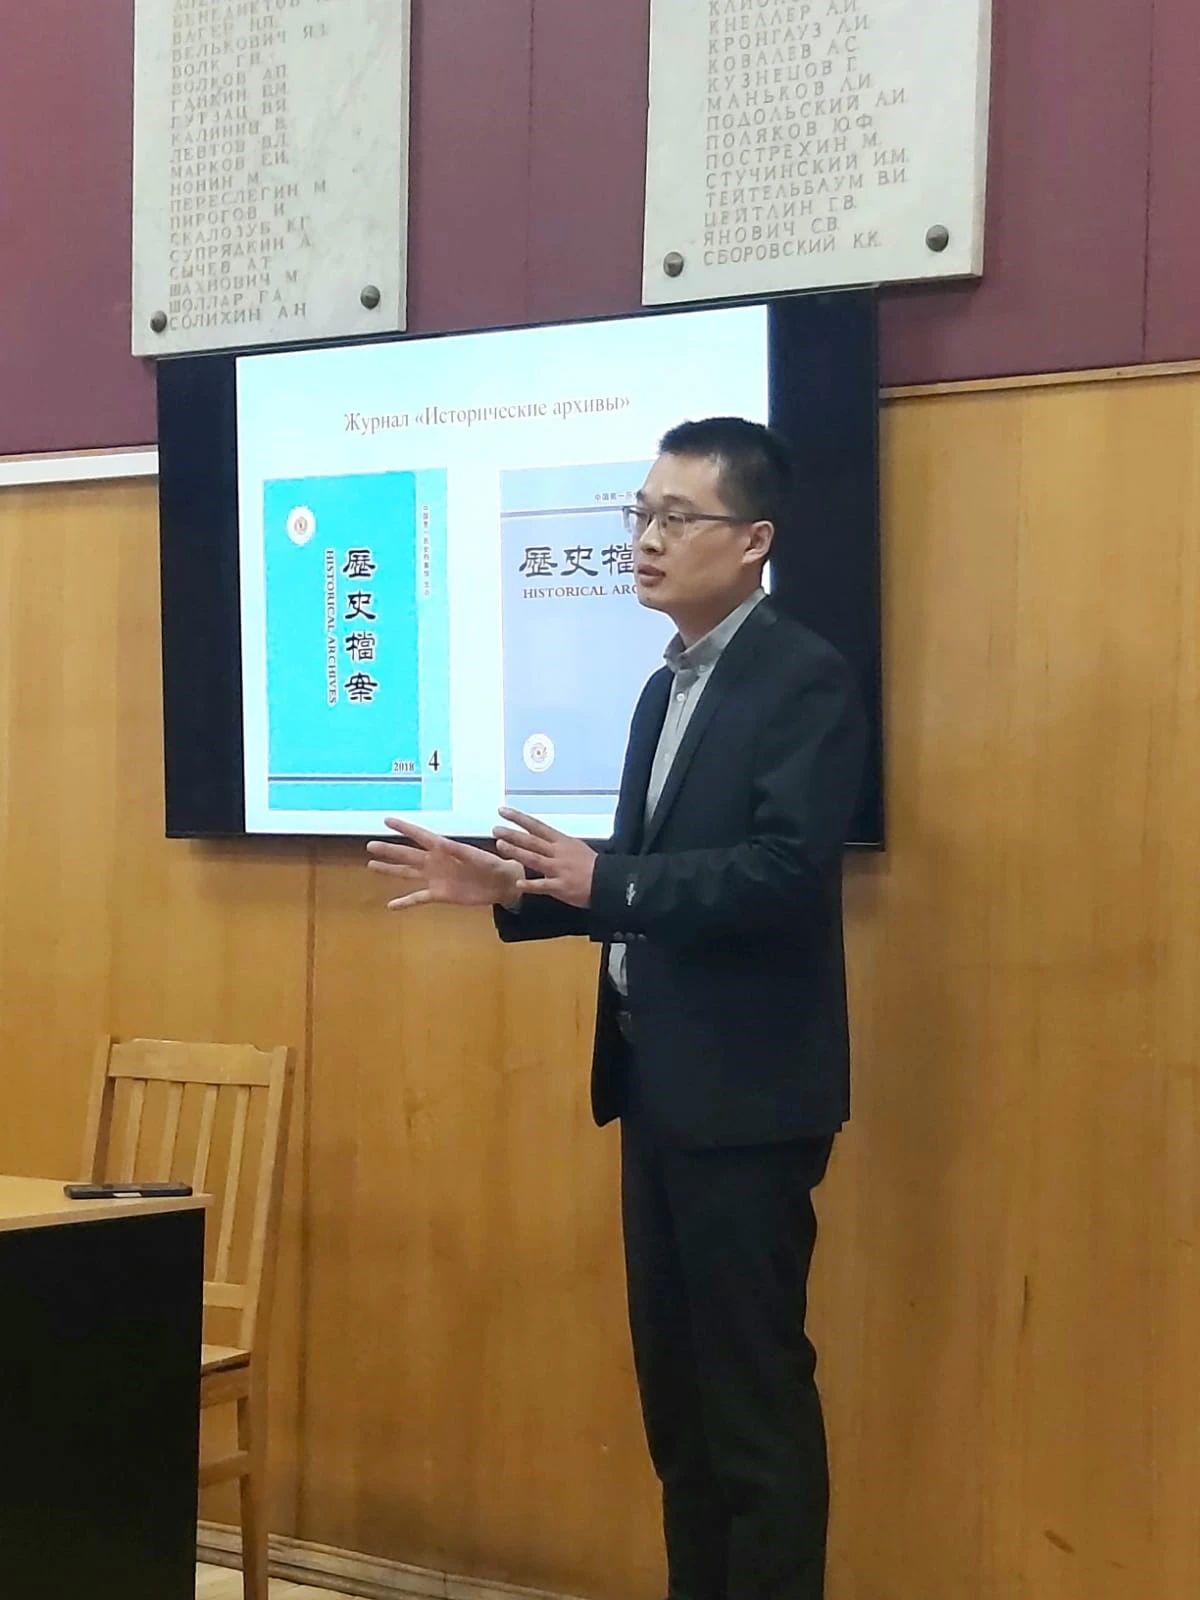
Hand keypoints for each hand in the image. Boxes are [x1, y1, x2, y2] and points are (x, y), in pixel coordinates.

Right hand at [366, 818, 523, 910]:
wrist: (502, 884)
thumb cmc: (493, 865)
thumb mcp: (478, 857)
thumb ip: (460, 852)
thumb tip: (442, 844)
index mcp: (444, 848)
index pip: (420, 836)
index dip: (404, 828)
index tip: (387, 820)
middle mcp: (436, 861)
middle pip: (407, 854)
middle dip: (389, 850)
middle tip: (369, 845)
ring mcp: (435, 878)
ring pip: (407, 873)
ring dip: (390, 870)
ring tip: (371, 866)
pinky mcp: (440, 894)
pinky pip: (418, 898)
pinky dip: (405, 902)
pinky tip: (391, 906)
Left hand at [492, 808, 596, 908]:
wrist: (607, 882)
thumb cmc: (592, 865)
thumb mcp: (575, 847)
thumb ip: (556, 845)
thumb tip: (542, 841)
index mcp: (561, 842)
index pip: (537, 826)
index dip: (519, 818)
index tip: (504, 811)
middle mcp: (557, 853)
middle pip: (532, 841)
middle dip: (513, 834)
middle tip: (496, 829)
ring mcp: (558, 869)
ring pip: (534, 859)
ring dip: (516, 852)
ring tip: (501, 845)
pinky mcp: (560, 886)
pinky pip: (543, 885)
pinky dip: (531, 885)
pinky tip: (519, 884)